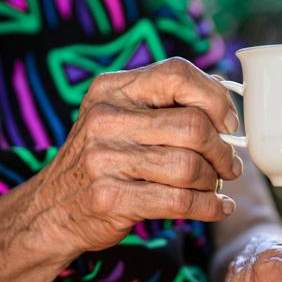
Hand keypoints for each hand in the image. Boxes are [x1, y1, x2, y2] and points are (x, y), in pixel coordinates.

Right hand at [31, 57, 241, 255]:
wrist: (52, 208)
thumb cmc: (103, 159)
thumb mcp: (121, 118)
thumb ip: (165, 104)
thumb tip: (224, 97)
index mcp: (112, 89)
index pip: (177, 73)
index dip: (215, 98)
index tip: (229, 124)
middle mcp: (106, 118)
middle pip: (193, 126)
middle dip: (222, 150)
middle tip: (229, 165)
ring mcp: (105, 159)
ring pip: (190, 166)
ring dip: (214, 180)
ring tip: (216, 185)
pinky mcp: (111, 198)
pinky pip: (180, 201)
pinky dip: (210, 206)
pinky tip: (219, 207)